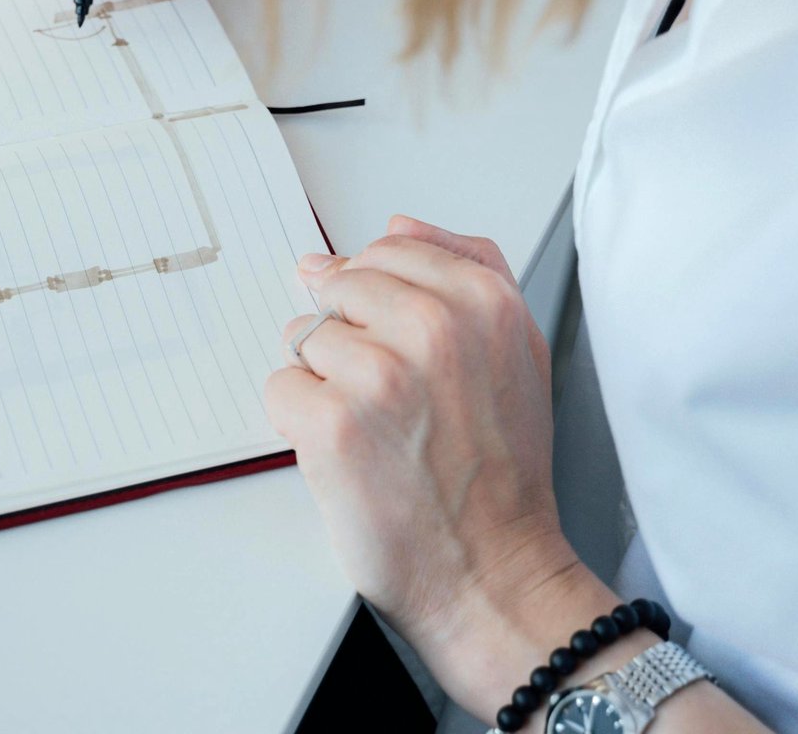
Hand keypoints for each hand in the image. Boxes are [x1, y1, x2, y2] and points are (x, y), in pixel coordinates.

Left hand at [266, 215, 592, 715]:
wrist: (493, 571)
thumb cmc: (501, 471)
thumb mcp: (516, 350)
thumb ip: (468, 269)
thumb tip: (398, 225)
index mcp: (482, 302)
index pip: (387, 248)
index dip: (379, 297)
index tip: (395, 337)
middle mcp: (434, 327)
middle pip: (338, 287)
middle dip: (350, 337)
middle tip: (393, 398)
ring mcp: (380, 374)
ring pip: (304, 336)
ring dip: (325, 382)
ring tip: (376, 430)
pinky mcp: (332, 422)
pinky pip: (281, 387)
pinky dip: (299, 422)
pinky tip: (346, 453)